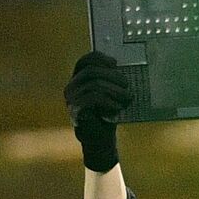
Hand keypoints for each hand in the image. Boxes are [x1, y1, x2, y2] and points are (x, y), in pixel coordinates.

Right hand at [63, 51, 133, 171]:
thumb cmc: (106, 115)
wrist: (100, 140)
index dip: (100, 58)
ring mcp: (71, 99)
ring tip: (127, 98)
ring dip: (115, 90)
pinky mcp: (76, 110)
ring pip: (94, 84)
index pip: (85, 61)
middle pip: (91, 71)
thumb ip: (110, 80)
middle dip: (113, 76)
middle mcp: (71, 87)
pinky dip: (109, 101)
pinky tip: (118, 107)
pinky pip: (93, 97)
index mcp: (78, 80)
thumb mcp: (110, 94)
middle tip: (127, 85)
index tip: (116, 64)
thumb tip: (122, 69)